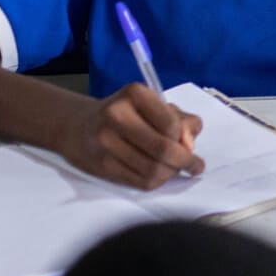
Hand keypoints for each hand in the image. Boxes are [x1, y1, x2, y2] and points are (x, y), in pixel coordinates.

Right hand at [55, 83, 203, 189]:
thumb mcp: (155, 106)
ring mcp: (106, 142)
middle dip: (185, 161)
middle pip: (162, 149)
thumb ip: (182, 120)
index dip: (184, 138)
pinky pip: (139, 181)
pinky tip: (160, 176)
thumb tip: (189, 144)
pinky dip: (156, 181)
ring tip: (176, 170)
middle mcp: (116, 115)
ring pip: (152, 169)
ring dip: (171, 173)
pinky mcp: (101, 165)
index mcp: (134, 94)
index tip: (188, 143)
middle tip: (196, 166)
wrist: (79, 127)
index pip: (171, 123)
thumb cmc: (128, 114)